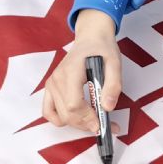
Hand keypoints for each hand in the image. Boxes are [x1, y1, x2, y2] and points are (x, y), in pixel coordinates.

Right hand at [42, 8, 121, 131]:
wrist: (91, 39)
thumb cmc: (102, 49)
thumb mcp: (114, 64)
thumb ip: (113, 85)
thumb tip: (107, 107)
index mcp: (71, 72)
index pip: (74, 104)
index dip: (88, 117)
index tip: (102, 123)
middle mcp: (57, 79)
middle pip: (67, 113)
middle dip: (86, 124)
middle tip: (104, 125)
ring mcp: (51, 83)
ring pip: (60, 116)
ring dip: (77, 124)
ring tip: (93, 120)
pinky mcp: (50, 87)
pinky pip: (48, 111)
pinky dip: (60, 119)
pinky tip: (75, 118)